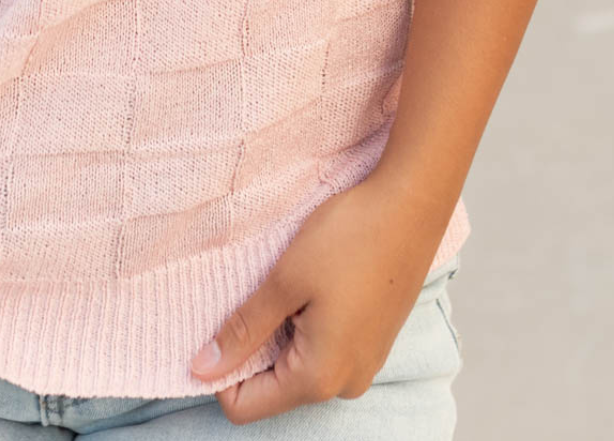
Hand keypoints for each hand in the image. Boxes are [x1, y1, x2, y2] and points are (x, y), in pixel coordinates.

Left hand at [187, 168, 449, 424]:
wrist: (411, 208)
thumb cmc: (349, 239)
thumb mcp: (284, 281)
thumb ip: (244, 330)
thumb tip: (202, 368)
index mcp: (318, 378)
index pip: (245, 406)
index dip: (220, 370)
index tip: (217, 323)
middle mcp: (345, 384)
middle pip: (273, 387)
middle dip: (252, 348)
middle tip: (255, 294)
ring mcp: (364, 365)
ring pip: (299, 366)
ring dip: (280, 332)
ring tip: (286, 284)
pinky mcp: (373, 342)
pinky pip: (324, 351)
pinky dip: (305, 325)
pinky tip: (311, 284)